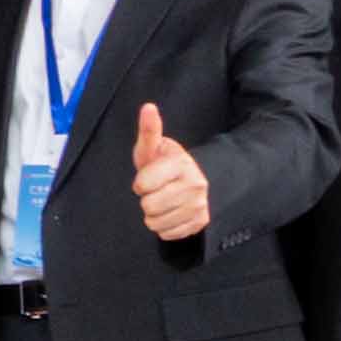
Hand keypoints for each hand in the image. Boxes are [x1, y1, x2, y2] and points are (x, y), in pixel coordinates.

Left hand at [128, 99, 209, 241]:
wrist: (195, 179)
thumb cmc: (165, 163)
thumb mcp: (154, 147)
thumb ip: (149, 130)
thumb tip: (148, 107)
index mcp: (181, 165)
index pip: (142, 185)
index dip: (140, 183)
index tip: (147, 178)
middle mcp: (195, 185)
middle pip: (149, 206)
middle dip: (147, 199)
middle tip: (156, 190)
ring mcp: (200, 205)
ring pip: (156, 222)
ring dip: (153, 215)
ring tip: (163, 201)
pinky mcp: (201, 222)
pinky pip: (168, 233)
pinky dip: (164, 226)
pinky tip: (170, 212)